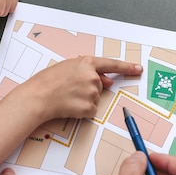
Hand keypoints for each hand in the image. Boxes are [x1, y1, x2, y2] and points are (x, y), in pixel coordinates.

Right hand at [25, 57, 143, 122]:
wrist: (37, 97)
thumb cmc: (48, 81)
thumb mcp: (68, 68)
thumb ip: (89, 71)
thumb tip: (108, 81)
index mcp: (86, 63)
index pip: (112, 64)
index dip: (127, 67)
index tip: (138, 69)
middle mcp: (92, 77)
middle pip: (100, 87)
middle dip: (88, 89)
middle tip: (69, 90)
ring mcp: (92, 93)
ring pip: (95, 99)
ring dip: (84, 100)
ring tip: (67, 97)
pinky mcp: (89, 108)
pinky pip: (91, 111)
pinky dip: (83, 112)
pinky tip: (70, 107)